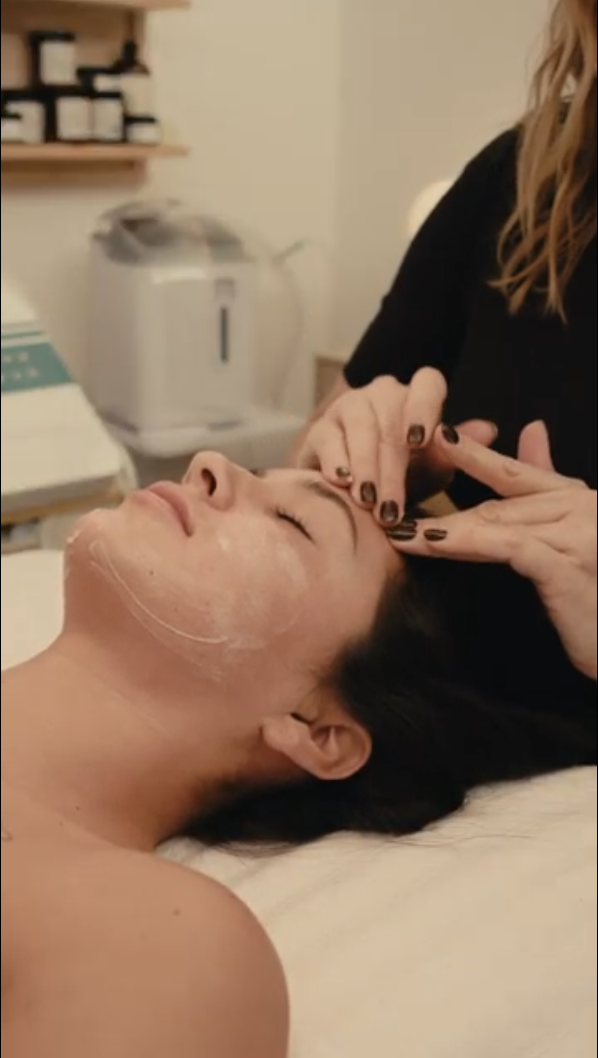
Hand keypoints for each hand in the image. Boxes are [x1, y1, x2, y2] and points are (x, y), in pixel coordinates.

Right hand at [297, 371, 496, 524]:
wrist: (355, 495)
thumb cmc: (403, 478)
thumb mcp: (434, 469)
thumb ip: (457, 451)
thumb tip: (489, 429)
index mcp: (417, 398)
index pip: (427, 383)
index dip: (424, 408)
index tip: (419, 441)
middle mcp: (383, 394)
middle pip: (390, 418)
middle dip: (392, 467)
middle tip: (392, 507)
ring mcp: (350, 407)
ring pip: (360, 426)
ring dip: (365, 467)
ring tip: (368, 501)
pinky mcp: (321, 428)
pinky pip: (328, 438)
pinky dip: (336, 461)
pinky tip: (342, 481)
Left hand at [389, 422, 596, 680]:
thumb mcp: (572, 538)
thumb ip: (547, 488)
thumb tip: (533, 429)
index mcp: (578, 501)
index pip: (516, 472)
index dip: (474, 454)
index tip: (436, 437)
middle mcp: (580, 508)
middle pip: (497, 504)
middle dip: (444, 508)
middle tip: (393, 505)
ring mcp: (578, 535)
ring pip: (498, 523)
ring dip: (445, 528)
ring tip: (402, 532)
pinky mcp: (567, 566)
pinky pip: (509, 547)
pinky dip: (470, 542)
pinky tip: (435, 543)